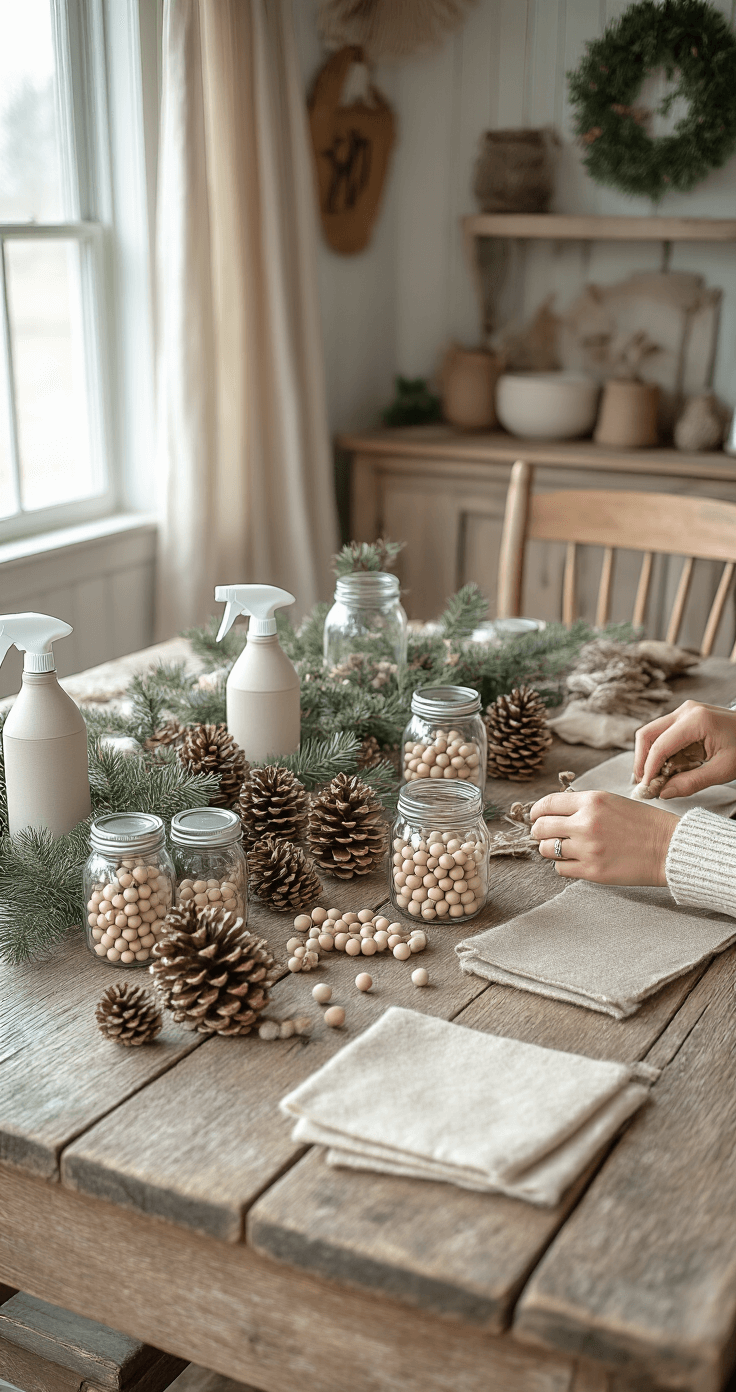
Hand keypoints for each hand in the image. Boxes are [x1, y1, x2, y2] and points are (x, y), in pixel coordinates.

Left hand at [529, 790, 677, 884]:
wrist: (668, 847)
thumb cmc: (643, 823)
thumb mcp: (612, 801)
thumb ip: (583, 805)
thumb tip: (554, 813)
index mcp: (591, 801)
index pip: (547, 804)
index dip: (537, 811)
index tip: (535, 816)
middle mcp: (586, 823)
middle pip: (541, 827)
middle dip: (539, 831)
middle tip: (544, 834)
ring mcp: (588, 848)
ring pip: (547, 849)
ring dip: (550, 848)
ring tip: (562, 848)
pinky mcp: (592, 871)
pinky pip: (560, 868)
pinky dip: (563, 865)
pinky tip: (575, 861)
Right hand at [634, 700, 735, 798]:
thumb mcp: (722, 770)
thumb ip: (692, 782)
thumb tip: (664, 793)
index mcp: (696, 720)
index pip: (660, 746)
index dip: (648, 769)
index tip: (647, 788)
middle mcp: (686, 710)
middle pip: (647, 734)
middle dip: (641, 760)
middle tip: (643, 784)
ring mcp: (685, 711)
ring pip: (652, 733)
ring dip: (648, 756)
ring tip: (653, 779)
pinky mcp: (685, 716)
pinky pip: (663, 733)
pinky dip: (659, 751)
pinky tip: (664, 769)